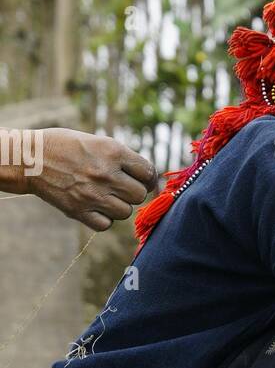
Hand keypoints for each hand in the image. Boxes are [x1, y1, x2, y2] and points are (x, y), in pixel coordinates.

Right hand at [23, 128, 157, 230]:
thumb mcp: (99, 142)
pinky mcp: (78, 211)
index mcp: (113, 152)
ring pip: (125, 212)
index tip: (142, 180)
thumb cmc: (67, 146)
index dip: (148, 178)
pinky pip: (106, 225)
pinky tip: (95, 207)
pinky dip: (104, 219)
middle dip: (133, 192)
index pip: (148, 172)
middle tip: (121, 188)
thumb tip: (150, 177)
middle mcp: (106, 174)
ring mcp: (92, 194)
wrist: (30, 158)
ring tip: (106, 196)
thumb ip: (124, 159)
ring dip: (119, 206)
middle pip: (139, 195)